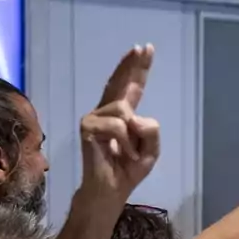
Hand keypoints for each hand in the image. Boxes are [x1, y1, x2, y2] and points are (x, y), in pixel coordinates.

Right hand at [81, 44, 159, 203]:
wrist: (110, 190)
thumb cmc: (128, 170)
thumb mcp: (151, 150)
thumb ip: (151, 130)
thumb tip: (133, 116)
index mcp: (123, 114)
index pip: (131, 87)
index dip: (137, 69)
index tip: (145, 48)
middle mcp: (106, 110)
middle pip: (120, 83)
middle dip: (132, 65)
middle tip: (143, 48)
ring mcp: (94, 117)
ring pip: (125, 110)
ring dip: (134, 137)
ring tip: (128, 153)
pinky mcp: (88, 126)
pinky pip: (118, 126)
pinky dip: (125, 144)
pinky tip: (118, 155)